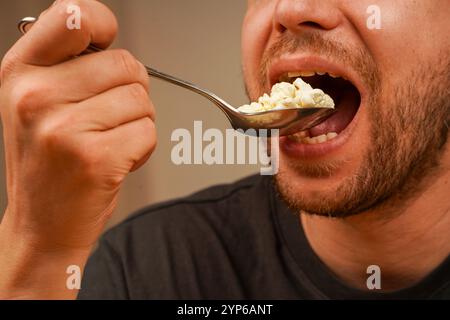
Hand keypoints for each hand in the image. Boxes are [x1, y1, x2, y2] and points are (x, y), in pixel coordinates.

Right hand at [0, 0, 155, 297]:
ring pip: (141, 99)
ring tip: (107, 142)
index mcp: (21, 72)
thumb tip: (107, 39)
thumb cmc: (49, 164)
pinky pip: (148, 131)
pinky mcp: (95, 158)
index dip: (104, 26)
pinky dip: (143, 148)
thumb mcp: (36, 104)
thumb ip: (66, 64)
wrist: (42, 226)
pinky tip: (116, 160)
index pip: (74, 15)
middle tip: (107, 119)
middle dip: (131, 92)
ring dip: (137, 122)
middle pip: (126, 64)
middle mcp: (36, 95)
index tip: (107, 46)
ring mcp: (64, 128)